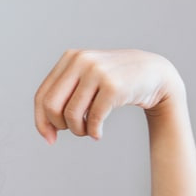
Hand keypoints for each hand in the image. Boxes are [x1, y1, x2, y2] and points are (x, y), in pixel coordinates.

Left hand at [34, 49, 183, 142]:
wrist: (155, 73)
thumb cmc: (115, 82)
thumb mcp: (86, 80)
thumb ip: (64, 96)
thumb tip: (46, 130)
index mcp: (70, 58)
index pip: (42, 95)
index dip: (41, 120)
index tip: (49, 138)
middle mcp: (81, 61)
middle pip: (51, 105)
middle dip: (58, 125)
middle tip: (73, 130)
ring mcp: (97, 72)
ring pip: (71, 114)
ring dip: (78, 131)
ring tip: (87, 131)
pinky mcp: (113, 86)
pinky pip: (92, 118)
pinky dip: (93, 132)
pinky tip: (98, 134)